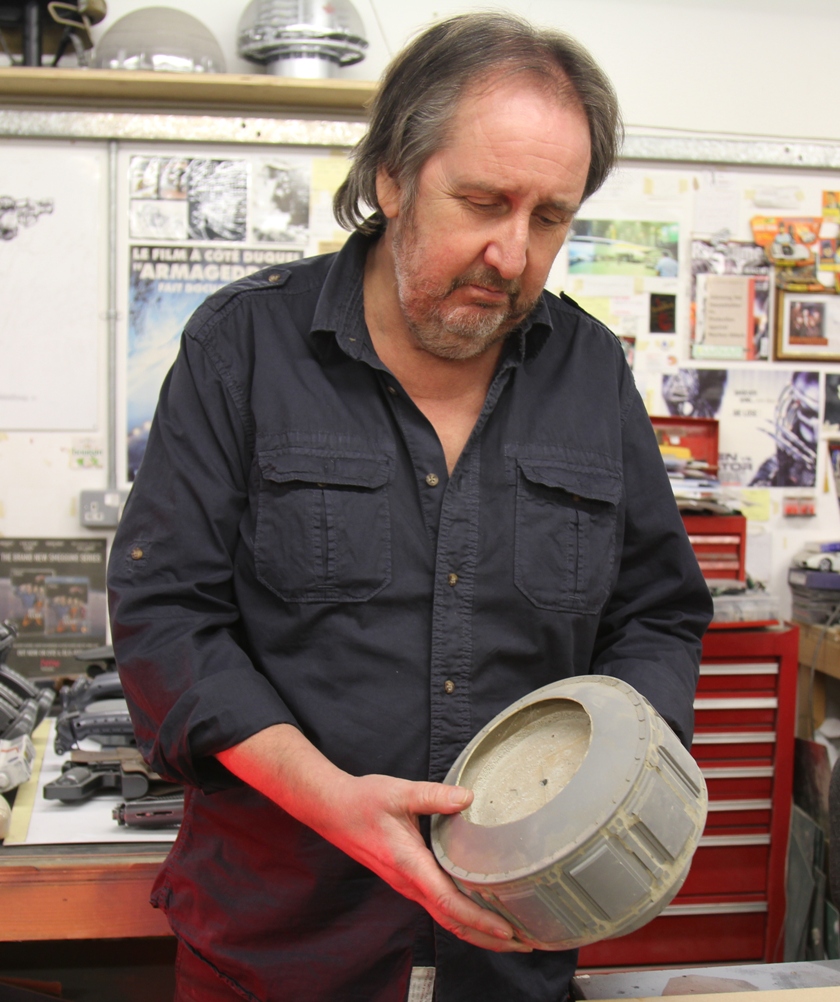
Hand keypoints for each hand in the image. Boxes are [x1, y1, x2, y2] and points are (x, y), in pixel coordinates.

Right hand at [217, 724, 531, 953]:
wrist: (332, 809)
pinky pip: (439, 906)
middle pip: (453, 922)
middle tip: (526, 944)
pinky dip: (463, 918)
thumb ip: (435, 796)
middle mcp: (410, 883)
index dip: (480, 920)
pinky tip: (481, 914)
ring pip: (447, 918)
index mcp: (409, 865)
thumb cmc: (362, 801)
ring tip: (512, 938)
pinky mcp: (408, 879)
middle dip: (489, 939)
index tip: (508, 932)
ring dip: (478, 932)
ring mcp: (408, 885)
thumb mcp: (400, 793)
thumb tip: (469, 797)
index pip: (449, 902)